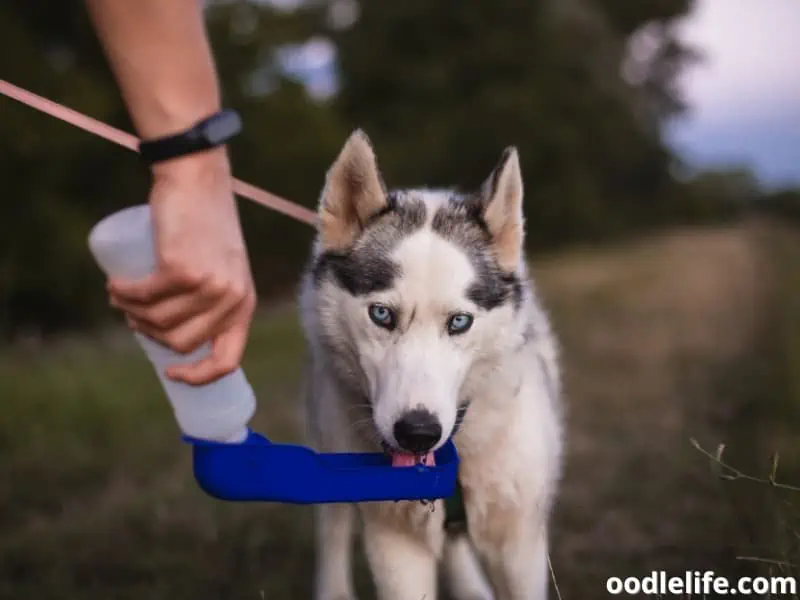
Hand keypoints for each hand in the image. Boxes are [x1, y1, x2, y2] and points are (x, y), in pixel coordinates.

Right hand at [108, 149, 256, 384]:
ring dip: (132, 313)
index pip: (228, 360)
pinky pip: (144, 297)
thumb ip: (214, 298)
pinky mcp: (182, 269)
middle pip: (181, 343)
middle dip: (150, 334)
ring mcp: (208, 285)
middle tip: (135, 314)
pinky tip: (115, 286)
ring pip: (158, 322)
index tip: (172, 373)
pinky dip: (124, 294)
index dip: (199, 376)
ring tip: (121, 295)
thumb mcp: (223, 267)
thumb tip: (178, 336)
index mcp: (244, 304)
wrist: (199, 180)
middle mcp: (231, 299)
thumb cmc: (206, 224)